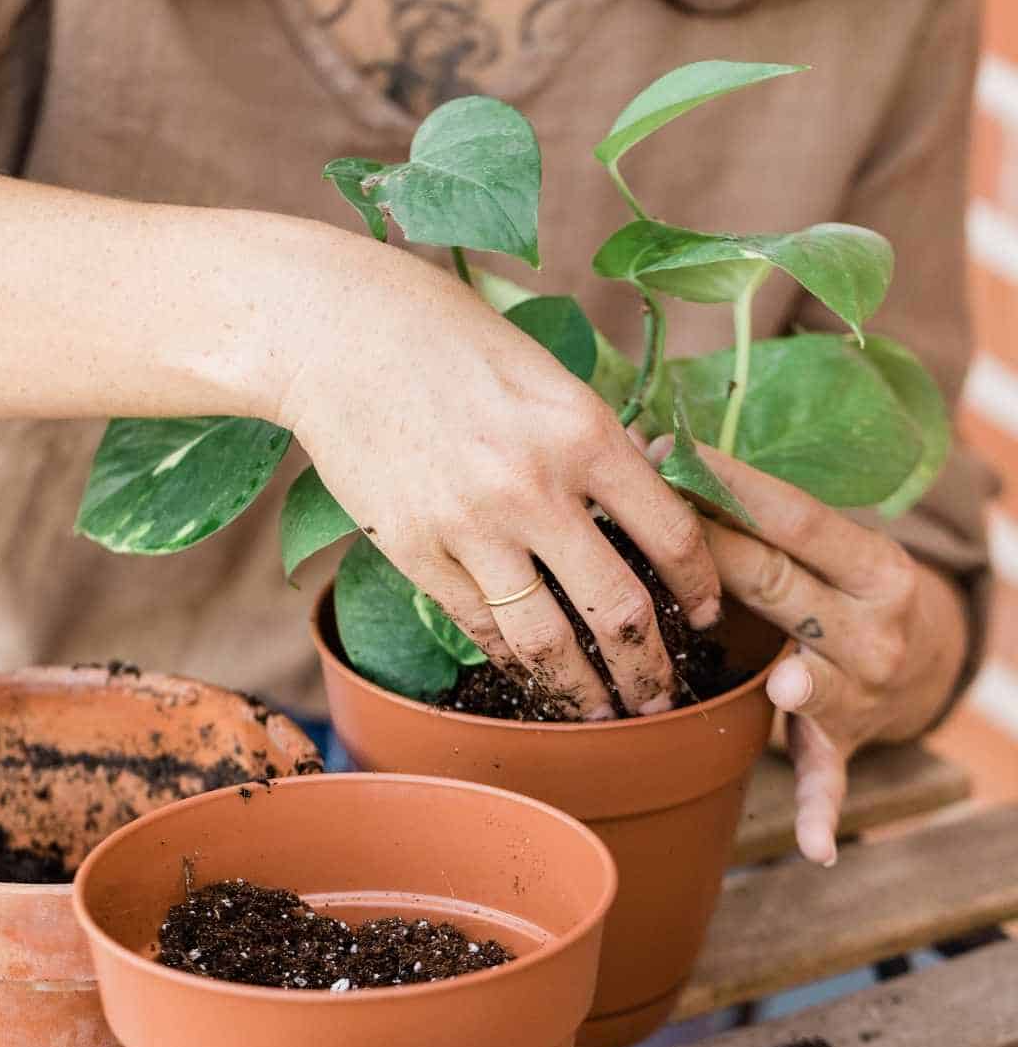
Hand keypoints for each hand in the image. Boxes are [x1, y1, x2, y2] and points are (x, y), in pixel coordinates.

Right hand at [279, 228, 721, 717]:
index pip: (673, 533)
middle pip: (620, 610)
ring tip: (602, 712)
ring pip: (548, 640)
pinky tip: (531, 673)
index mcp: (586, 432)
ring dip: (585, 690)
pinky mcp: (417, 552)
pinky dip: (513, 658)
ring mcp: (473, 527)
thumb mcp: (547, 376)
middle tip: (662, 697)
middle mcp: (537, 487)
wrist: (340, 334)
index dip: (700, 588)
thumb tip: (642, 512)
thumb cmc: (449, 340)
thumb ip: (595, 445)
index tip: (706, 614)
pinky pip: (480, 626)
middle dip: (650, 669)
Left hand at [651, 445, 969, 865]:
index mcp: (873, 565)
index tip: (667, 453)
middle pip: (783, 588)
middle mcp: (875, 627)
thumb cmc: (840, 586)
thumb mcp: (827, 546)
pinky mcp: (846, 745)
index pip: (795, 517)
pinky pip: (831, 779)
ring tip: (784, 688)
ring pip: (814, 682)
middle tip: (651, 530)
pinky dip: (823, 811)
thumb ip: (760, 518)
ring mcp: (863, 691)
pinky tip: (814, 847)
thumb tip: (655, 456)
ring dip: (799, 687)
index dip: (729, 486)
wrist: (922, 658)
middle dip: (714, 555)